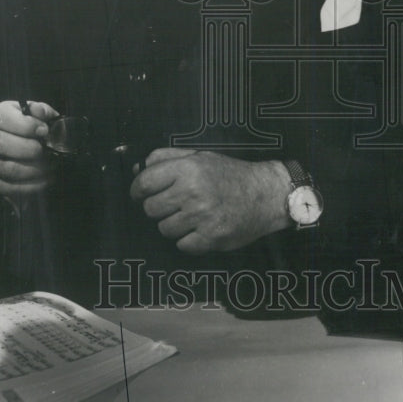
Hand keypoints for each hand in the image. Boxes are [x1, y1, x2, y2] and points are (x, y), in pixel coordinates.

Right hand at [0, 100, 59, 198]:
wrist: (20, 142)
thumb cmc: (31, 127)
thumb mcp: (38, 114)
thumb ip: (40, 111)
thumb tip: (40, 113)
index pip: (4, 117)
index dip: (26, 125)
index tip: (44, 130)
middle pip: (1, 143)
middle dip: (28, 149)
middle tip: (45, 152)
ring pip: (4, 168)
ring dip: (31, 170)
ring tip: (49, 168)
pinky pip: (4, 186)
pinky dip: (27, 187)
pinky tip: (43, 181)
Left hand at [129, 148, 290, 254]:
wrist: (265, 194)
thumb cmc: (230, 174)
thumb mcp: (200, 155)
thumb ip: (167, 158)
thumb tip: (138, 169)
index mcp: (188, 169)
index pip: (144, 183)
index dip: (137, 190)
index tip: (139, 194)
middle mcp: (192, 192)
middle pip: (150, 209)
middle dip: (158, 207)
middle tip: (173, 204)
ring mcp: (202, 217)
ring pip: (164, 229)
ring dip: (173, 224)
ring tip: (191, 216)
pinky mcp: (211, 238)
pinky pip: (182, 245)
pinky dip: (188, 240)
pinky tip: (200, 228)